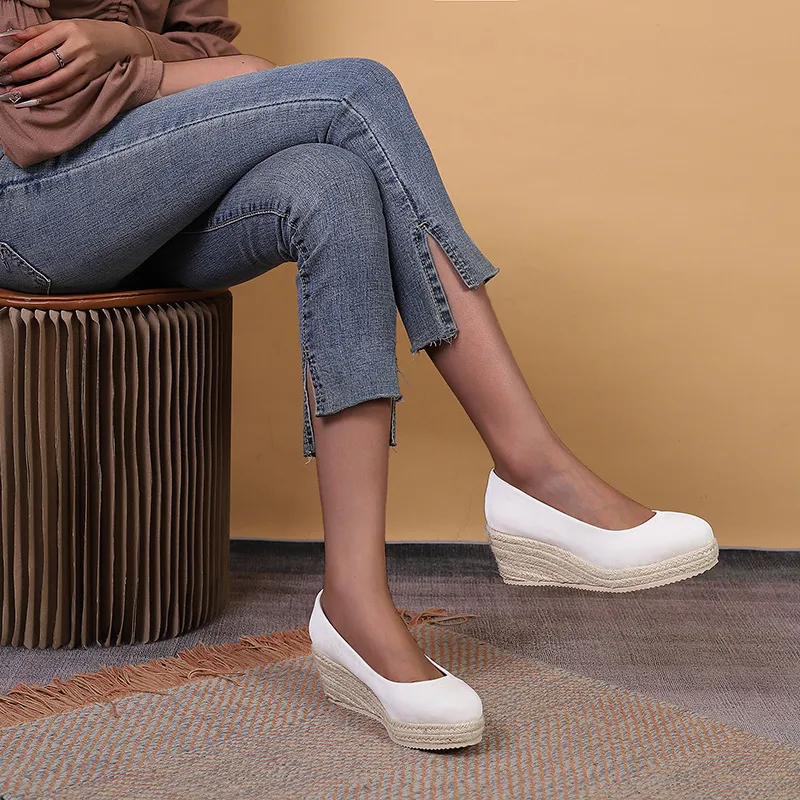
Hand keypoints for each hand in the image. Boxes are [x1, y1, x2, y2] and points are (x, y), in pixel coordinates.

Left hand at [0, 19, 147, 105]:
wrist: (120, 41)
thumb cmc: (88, 31)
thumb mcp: (64, 25)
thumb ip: (39, 31)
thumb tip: (14, 38)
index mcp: (68, 31)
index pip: (37, 45)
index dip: (19, 57)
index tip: (4, 64)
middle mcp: (77, 49)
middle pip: (45, 66)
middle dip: (24, 75)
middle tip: (7, 81)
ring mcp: (85, 65)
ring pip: (56, 82)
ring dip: (35, 89)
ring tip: (18, 94)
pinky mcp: (91, 78)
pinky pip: (69, 90)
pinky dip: (52, 96)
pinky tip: (38, 99)